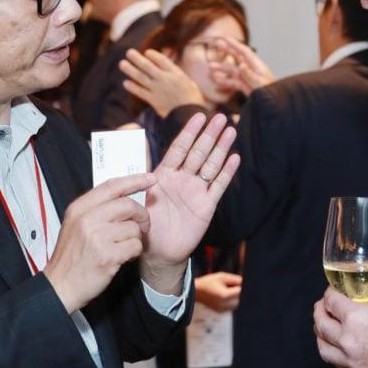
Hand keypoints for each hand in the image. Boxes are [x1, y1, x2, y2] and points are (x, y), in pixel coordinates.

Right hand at [44, 172, 156, 313]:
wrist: (61, 285)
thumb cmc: (72, 256)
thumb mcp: (75, 224)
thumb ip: (97, 209)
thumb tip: (126, 197)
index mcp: (79, 208)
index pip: (112, 186)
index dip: (134, 180)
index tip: (151, 178)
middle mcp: (87, 219)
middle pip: (128, 205)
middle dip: (141, 215)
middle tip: (142, 225)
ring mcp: (97, 237)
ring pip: (134, 228)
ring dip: (135, 238)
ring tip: (123, 247)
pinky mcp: (107, 255)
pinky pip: (135, 246)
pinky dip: (134, 252)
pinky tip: (122, 257)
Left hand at [119, 49, 206, 116]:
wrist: (190, 114)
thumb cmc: (192, 98)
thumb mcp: (188, 81)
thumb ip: (176, 74)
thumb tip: (166, 67)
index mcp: (175, 73)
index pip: (161, 60)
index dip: (153, 55)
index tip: (147, 52)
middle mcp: (165, 79)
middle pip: (148, 66)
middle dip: (137, 58)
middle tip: (129, 52)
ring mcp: (158, 89)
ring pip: (141, 77)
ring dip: (130, 70)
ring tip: (122, 64)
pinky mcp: (154, 100)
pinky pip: (140, 92)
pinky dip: (132, 87)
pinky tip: (125, 83)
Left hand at [141, 112, 239, 290]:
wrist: (158, 251)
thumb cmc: (145, 223)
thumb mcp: (137, 197)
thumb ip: (139, 177)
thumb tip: (133, 159)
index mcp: (164, 174)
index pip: (179, 148)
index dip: (189, 132)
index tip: (198, 116)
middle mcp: (182, 179)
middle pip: (198, 152)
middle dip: (209, 135)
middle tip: (220, 117)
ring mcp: (196, 191)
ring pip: (211, 165)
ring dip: (221, 148)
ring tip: (230, 131)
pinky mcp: (206, 205)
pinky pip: (218, 186)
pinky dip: (227, 172)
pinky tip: (235, 158)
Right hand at [195, 272, 241, 312]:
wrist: (195, 291)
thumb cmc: (209, 282)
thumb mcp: (222, 276)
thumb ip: (236, 279)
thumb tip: (247, 282)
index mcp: (224, 295)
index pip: (241, 292)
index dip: (244, 287)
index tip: (243, 283)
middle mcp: (224, 304)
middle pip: (240, 299)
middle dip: (240, 292)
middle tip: (234, 286)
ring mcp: (222, 309)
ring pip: (237, 304)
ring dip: (236, 298)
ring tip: (228, 290)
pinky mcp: (221, 312)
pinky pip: (232, 307)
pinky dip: (231, 302)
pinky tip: (225, 296)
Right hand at [208, 39, 275, 95]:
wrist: (275, 108)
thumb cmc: (272, 95)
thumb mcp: (261, 85)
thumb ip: (251, 76)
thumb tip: (241, 66)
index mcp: (258, 67)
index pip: (244, 52)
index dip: (234, 44)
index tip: (224, 38)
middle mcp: (252, 71)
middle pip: (238, 58)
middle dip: (227, 51)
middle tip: (215, 44)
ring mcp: (249, 79)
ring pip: (233, 71)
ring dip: (222, 69)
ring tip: (210, 68)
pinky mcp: (247, 88)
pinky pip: (234, 83)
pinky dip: (225, 83)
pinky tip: (216, 84)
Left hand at [313, 288, 367, 367]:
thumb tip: (366, 305)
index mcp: (355, 318)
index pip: (331, 302)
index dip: (329, 294)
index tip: (331, 293)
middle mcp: (348, 340)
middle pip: (321, 325)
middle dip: (320, 313)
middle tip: (322, 308)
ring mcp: (352, 361)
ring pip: (324, 350)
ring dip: (322, 338)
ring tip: (324, 332)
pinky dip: (338, 364)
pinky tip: (341, 358)